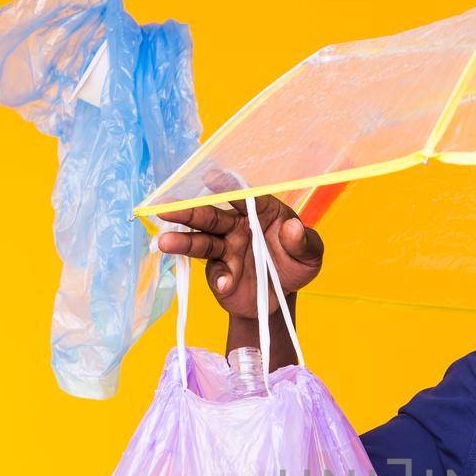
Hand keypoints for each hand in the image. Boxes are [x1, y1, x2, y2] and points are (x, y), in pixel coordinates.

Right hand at [155, 173, 322, 319]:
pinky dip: (219, 278)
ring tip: (164, 242)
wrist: (282, 298)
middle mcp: (238, 225)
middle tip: (166, 207)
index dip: (227, 187)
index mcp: (261, 211)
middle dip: (188, 211)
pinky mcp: (219, 272)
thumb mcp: (311, 256)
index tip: (211, 178)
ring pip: (202, 242)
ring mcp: (225, 248)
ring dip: (183, 242)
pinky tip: (225, 284)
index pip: (243, 195)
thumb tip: (293, 228)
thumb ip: (305, 242)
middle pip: (211, 215)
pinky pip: (215, 273)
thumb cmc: (296, 265)